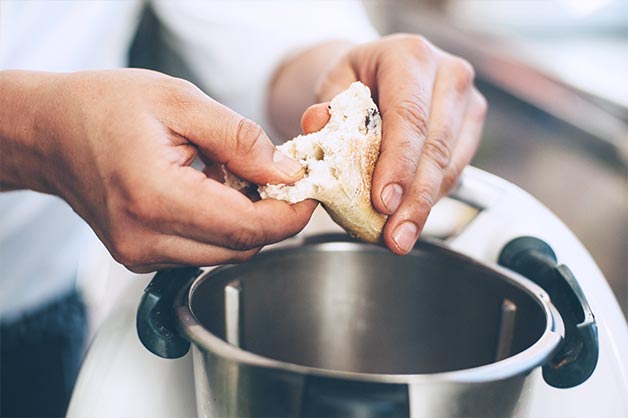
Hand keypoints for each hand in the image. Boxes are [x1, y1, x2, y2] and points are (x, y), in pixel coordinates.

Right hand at [10, 69, 314, 271]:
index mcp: (155, 196)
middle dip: (271, 216)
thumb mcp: (180, 101)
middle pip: (241, 247)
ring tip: (229, 176)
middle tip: (275, 176)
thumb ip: (240, 139)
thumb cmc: (105, 107)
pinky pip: (202, 250)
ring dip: (244, 220)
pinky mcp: (140, 256)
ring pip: (225, 253)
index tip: (308, 194)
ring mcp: (140, 253)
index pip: (246, 228)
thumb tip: (286, 172)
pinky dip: (219, 225)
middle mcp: (145, 237)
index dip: (289, 216)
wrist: (51, 131)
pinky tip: (208, 191)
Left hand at [302, 34, 486, 253]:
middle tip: (395, 237)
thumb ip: (323, 109)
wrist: (380, 73)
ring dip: (424, 206)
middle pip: (435, 146)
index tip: (384, 202)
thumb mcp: (330, 85)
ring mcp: (466, 102)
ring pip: (450, 165)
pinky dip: (430, 198)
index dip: (399, 164)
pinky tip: (410, 217)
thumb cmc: (356, 80)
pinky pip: (455, 171)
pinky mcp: (472, 127)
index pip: (408, 117)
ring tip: (400, 236)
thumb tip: (316, 125)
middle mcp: (448, 74)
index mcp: (409, 56)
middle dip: (414, 199)